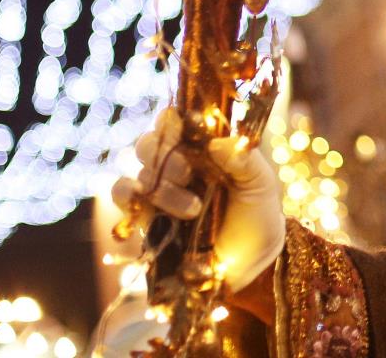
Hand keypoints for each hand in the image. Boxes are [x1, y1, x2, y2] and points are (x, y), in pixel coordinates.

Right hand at [112, 107, 284, 291]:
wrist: (250, 265)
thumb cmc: (258, 216)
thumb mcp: (262, 186)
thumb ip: (245, 161)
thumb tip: (217, 142)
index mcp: (203, 150)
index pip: (176, 122)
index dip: (173, 120)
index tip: (183, 128)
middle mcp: (176, 167)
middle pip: (149, 144)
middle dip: (166, 157)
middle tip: (188, 174)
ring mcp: (159, 193)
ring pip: (138, 175)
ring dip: (161, 189)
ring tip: (192, 210)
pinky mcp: (145, 220)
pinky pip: (123, 200)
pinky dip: (131, 202)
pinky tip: (155, 215)